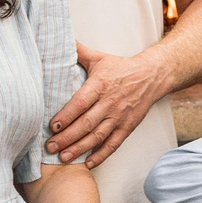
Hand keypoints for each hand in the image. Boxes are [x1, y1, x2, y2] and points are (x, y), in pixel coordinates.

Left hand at [47, 44, 168, 168]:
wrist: (152, 76)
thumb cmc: (121, 67)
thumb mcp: (99, 57)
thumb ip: (77, 51)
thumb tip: (58, 39)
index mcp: (101, 85)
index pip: (81, 102)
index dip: (66, 115)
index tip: (52, 125)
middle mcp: (110, 103)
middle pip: (86, 124)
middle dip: (66, 137)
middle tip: (50, 146)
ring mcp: (119, 117)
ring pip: (97, 136)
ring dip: (79, 148)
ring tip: (63, 157)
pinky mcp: (128, 127)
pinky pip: (114, 144)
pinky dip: (101, 155)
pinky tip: (89, 163)